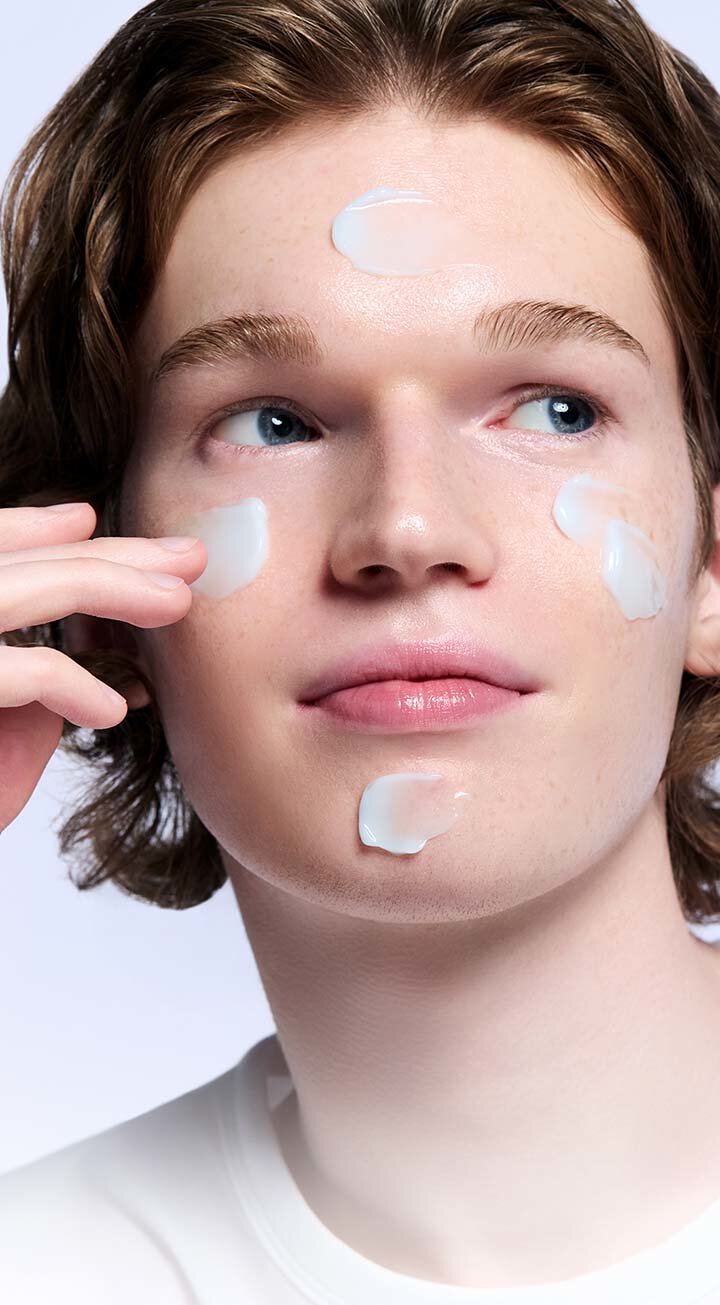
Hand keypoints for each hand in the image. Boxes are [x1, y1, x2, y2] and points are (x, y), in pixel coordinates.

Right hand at [0, 501, 205, 831]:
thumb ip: (18, 681)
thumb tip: (86, 655)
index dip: (25, 528)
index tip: (86, 518)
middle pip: (8, 565)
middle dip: (102, 554)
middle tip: (183, 557)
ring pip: (15, 593)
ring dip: (106, 585)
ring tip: (176, 602)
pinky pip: (17, 671)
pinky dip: (72, 683)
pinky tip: (113, 708)